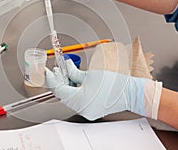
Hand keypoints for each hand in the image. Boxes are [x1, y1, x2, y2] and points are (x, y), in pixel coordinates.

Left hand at [45, 59, 161, 119]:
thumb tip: (65, 67)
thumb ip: (73, 72)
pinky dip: (74, 90)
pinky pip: (78, 100)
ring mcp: (86, 111)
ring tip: (67, 72)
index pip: (59, 90)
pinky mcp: (91, 110)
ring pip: (70, 97)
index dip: (52, 79)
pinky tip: (75, 80)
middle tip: (57, 69)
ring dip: (67, 84)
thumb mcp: (89, 74)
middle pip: (63, 94)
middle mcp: (81, 109)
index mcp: (80, 100)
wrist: (130, 93)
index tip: (48, 71)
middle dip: (59, 81)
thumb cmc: (114, 83)